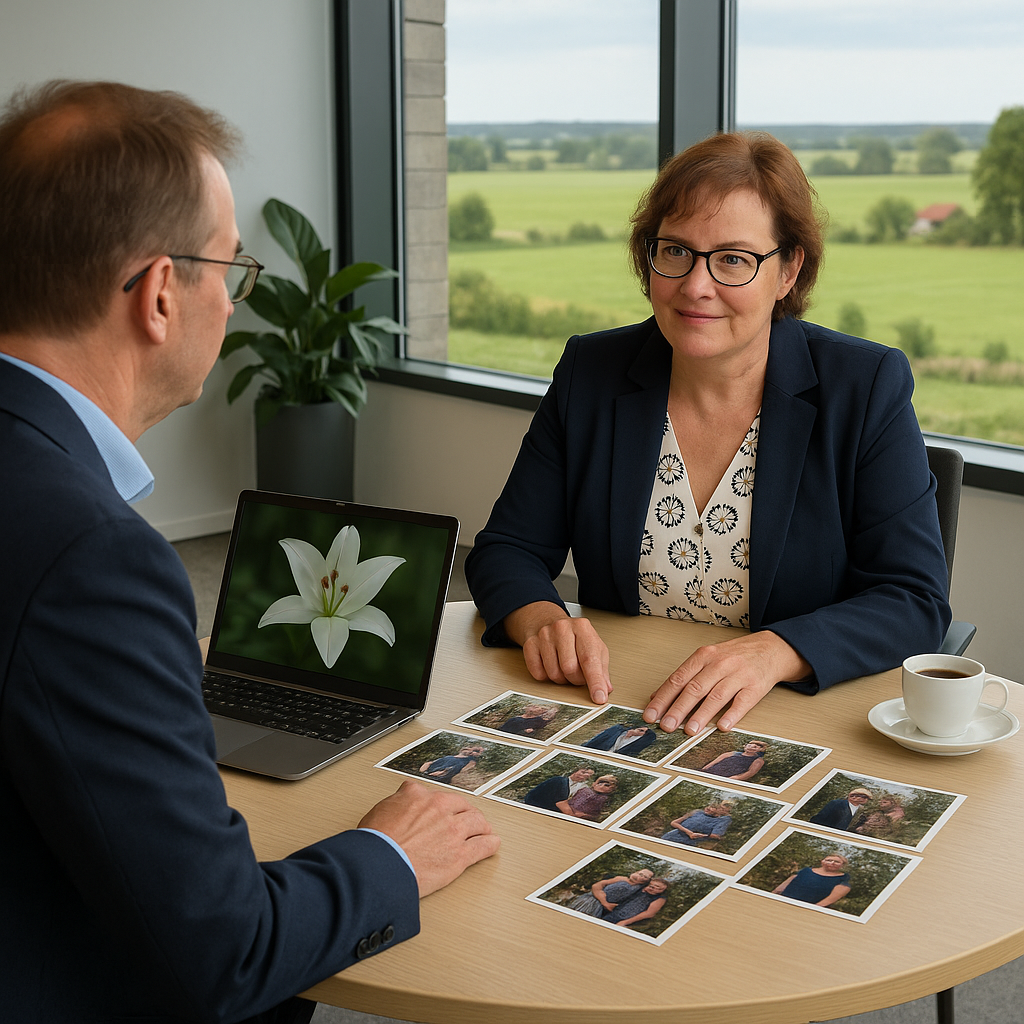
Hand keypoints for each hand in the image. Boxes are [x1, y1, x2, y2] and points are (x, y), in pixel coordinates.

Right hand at [358, 780, 499, 896]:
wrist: (379, 866)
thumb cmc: (376, 843)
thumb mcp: (382, 809)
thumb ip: (398, 801)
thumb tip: (403, 797)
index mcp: (420, 796)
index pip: (439, 796)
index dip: (443, 805)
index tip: (446, 810)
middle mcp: (440, 810)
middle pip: (463, 807)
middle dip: (467, 813)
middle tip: (469, 820)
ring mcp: (453, 832)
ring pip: (477, 823)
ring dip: (482, 826)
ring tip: (483, 830)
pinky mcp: (460, 856)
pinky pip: (483, 846)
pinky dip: (490, 844)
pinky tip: (492, 844)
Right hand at [503, 602, 612, 703]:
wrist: (547, 621)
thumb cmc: (574, 637)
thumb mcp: (594, 647)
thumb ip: (601, 669)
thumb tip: (605, 689)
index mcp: (582, 628)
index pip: (590, 659)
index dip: (595, 681)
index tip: (599, 697)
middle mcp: (562, 628)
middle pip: (570, 669)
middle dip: (576, 679)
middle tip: (578, 672)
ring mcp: (544, 635)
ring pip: (554, 674)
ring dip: (561, 678)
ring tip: (563, 666)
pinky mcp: (530, 644)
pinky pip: (538, 673)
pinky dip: (546, 676)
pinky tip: (550, 664)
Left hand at [643, 631, 809, 734]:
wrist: (770, 648)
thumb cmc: (735, 656)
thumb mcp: (707, 658)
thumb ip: (684, 676)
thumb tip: (657, 696)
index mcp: (703, 656)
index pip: (678, 678)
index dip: (663, 697)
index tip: (651, 714)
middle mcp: (719, 664)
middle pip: (694, 688)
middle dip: (678, 709)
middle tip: (666, 726)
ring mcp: (738, 674)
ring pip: (716, 696)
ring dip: (701, 715)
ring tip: (689, 730)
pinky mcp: (755, 686)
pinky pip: (742, 702)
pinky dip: (732, 714)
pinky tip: (723, 726)